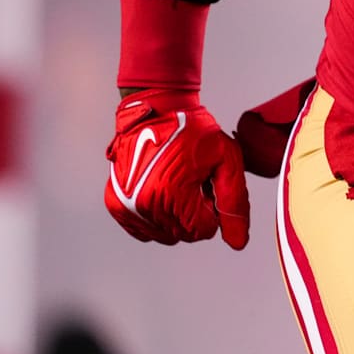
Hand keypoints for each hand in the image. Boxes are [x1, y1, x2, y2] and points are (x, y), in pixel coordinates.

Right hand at [104, 89, 248, 248]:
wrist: (157, 110)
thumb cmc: (194, 132)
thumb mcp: (226, 160)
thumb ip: (234, 202)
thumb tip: (237, 243)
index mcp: (172, 195)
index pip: (203, 231)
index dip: (212, 209)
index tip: (207, 185)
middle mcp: (144, 205)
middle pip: (183, 234)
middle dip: (194, 212)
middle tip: (193, 181)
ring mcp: (127, 206)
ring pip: (164, 234)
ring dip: (175, 216)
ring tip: (176, 183)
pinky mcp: (116, 204)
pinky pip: (144, 230)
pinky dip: (156, 217)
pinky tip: (161, 190)